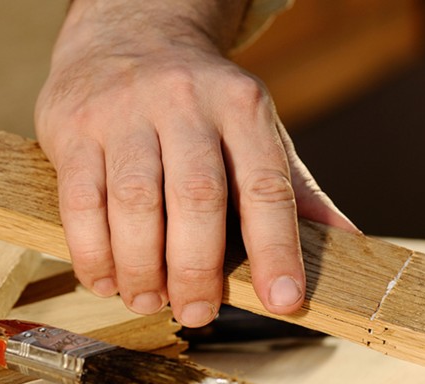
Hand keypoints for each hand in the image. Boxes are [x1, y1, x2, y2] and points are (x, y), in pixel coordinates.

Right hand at [34, 0, 354, 324]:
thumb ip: (298, 192)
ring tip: (150, 300)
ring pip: (134, 201)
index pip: (266, 186)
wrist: (131, 30)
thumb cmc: (206, 105)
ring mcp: (124, 111)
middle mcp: (185, 102)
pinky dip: (93, 251)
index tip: (284, 300)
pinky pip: (80, 200)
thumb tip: (352, 244)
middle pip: (197, 197)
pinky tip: (107, 279)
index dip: (277, 249)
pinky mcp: (72, 126)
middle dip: (198, 268)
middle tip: (199, 313)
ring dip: (141, 267)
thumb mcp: (259, 132)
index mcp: (243, 107)